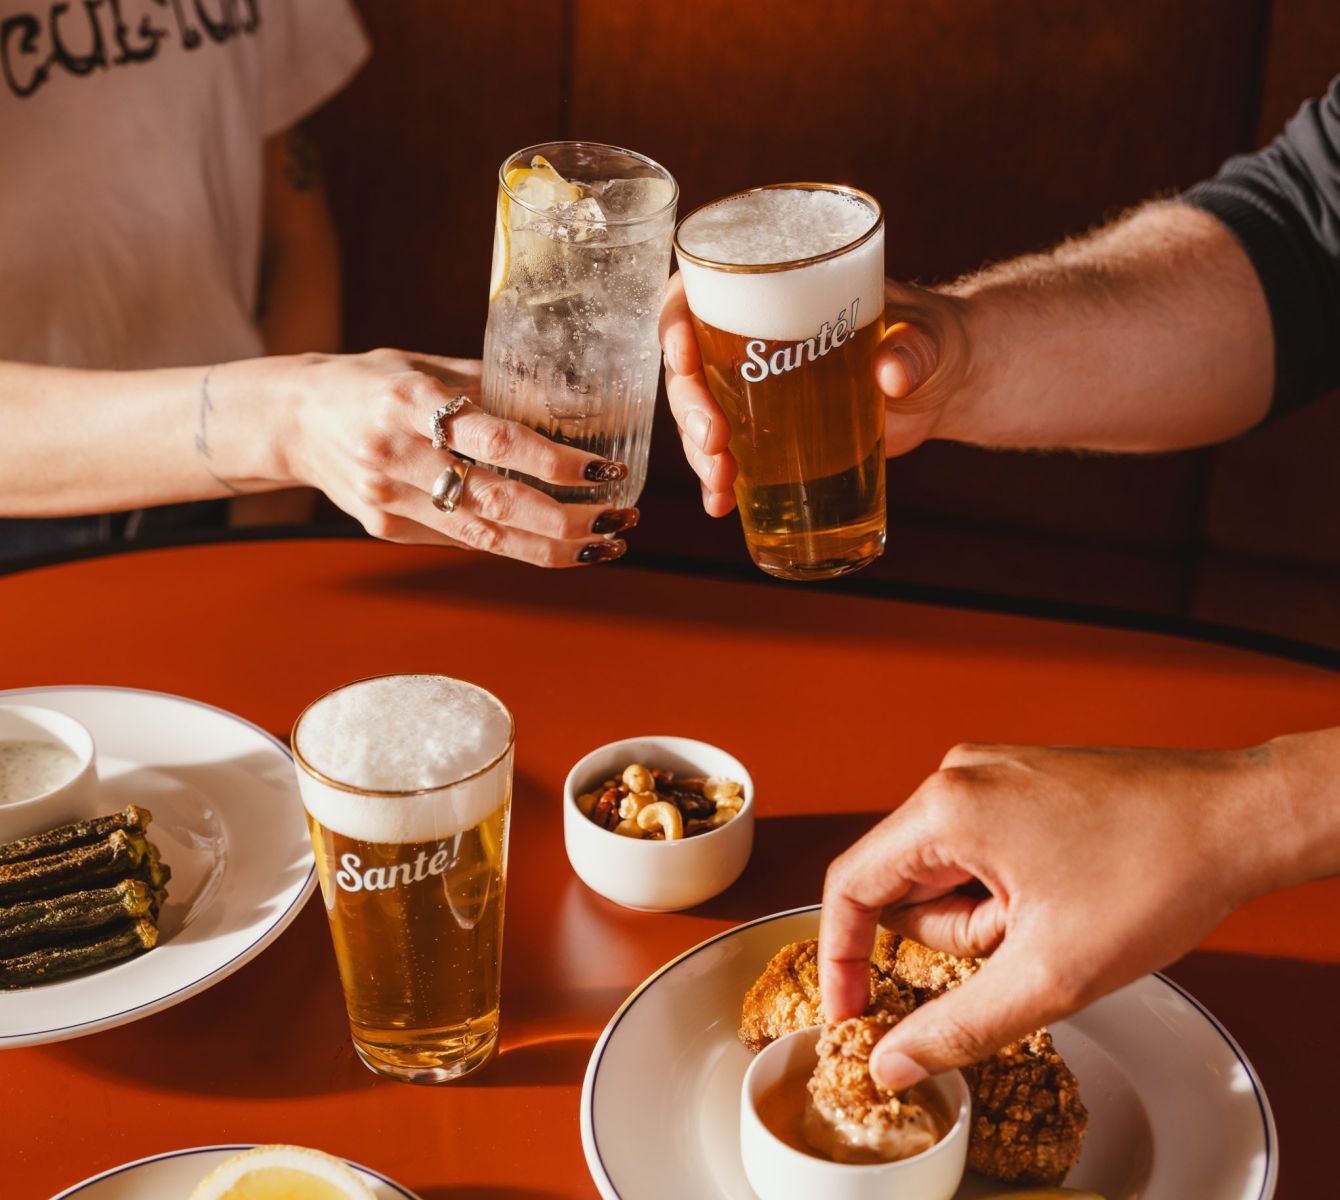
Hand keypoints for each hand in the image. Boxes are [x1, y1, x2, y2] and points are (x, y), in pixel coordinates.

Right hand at [275, 349, 637, 566]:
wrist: (290, 419)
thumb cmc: (367, 382)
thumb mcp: (423, 365)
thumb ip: (486, 387)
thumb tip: (563, 402)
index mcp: (408, 402)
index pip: (498, 442)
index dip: (557, 464)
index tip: (606, 472)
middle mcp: (397, 455)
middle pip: (497, 504)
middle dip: (567, 522)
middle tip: (619, 519)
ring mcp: (388, 500)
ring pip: (484, 538)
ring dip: (552, 548)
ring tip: (603, 545)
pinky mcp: (386, 529)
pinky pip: (461, 540)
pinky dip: (512, 544)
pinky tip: (554, 544)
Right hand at [658, 276, 971, 516]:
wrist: (945, 386)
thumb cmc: (933, 339)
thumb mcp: (927, 335)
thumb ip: (914, 347)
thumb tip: (891, 373)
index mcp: (775, 291)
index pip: (698, 293)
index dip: (675, 321)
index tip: (684, 355)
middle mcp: (750, 339)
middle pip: (690, 367)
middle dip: (689, 407)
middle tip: (715, 441)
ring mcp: (756, 392)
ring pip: (700, 417)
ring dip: (698, 451)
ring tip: (722, 482)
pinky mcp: (770, 435)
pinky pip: (728, 456)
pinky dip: (718, 483)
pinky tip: (721, 505)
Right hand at [818, 739, 1298, 1090]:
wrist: (1239, 818)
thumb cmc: (1156, 873)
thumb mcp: (1049, 974)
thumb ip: (957, 1026)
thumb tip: (894, 1060)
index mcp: (947, 807)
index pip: (852, 888)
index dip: (842, 960)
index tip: (852, 1014)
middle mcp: (958, 776)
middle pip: (908, 886)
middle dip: (958, 938)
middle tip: (1027, 947)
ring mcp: (990, 774)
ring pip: (949, 874)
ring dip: (991, 917)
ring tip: (1060, 917)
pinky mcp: (1019, 783)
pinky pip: (981, 852)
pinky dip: (1009, 892)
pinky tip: (1066, 897)